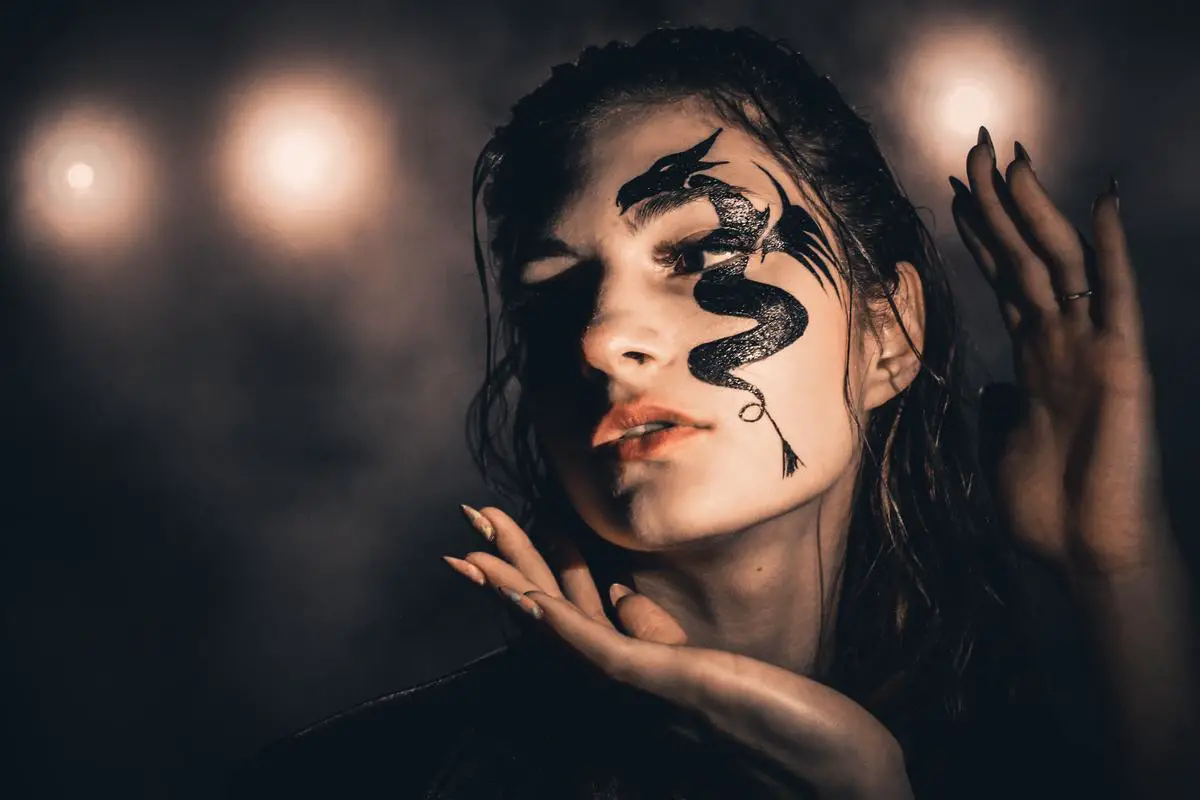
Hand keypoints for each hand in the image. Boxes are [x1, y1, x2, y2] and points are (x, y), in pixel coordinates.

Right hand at [444, 505, 912, 799]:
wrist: (841, 786)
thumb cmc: (787, 730)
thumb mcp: (709, 672)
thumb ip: (658, 641)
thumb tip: (621, 595)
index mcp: (636, 689)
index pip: (571, 623)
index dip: (532, 576)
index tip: (505, 534)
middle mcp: (626, 698)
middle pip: (553, 625)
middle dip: (509, 573)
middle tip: (466, 528)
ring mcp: (644, 696)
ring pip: (565, 631)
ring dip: (516, 584)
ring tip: (471, 546)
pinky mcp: (669, 689)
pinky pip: (601, 651)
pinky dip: (559, 623)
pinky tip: (527, 595)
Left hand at [950, 128, 1166, 577]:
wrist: (1088, 554)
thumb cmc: (1048, 509)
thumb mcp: (1003, 448)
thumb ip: (998, 412)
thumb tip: (989, 389)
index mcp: (1032, 358)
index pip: (1002, 279)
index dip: (979, 234)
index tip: (952, 190)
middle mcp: (1061, 342)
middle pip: (1024, 256)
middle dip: (998, 203)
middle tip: (974, 147)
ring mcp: (1093, 348)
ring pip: (1060, 262)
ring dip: (1036, 209)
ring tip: (1012, 157)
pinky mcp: (1122, 364)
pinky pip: (1118, 296)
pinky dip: (1111, 249)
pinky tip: (1104, 202)